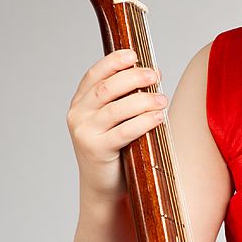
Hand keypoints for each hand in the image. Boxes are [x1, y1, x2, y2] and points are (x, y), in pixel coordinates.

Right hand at [66, 49, 167, 200]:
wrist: (103, 187)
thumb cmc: (116, 150)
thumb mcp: (116, 121)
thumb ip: (125, 99)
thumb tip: (153, 73)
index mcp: (80, 103)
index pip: (94, 74)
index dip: (114, 62)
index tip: (135, 54)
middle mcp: (78, 115)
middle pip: (106, 88)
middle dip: (133, 77)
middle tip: (156, 76)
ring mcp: (84, 133)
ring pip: (116, 108)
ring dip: (143, 100)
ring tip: (163, 99)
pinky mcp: (96, 150)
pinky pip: (124, 131)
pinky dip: (144, 121)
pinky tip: (159, 116)